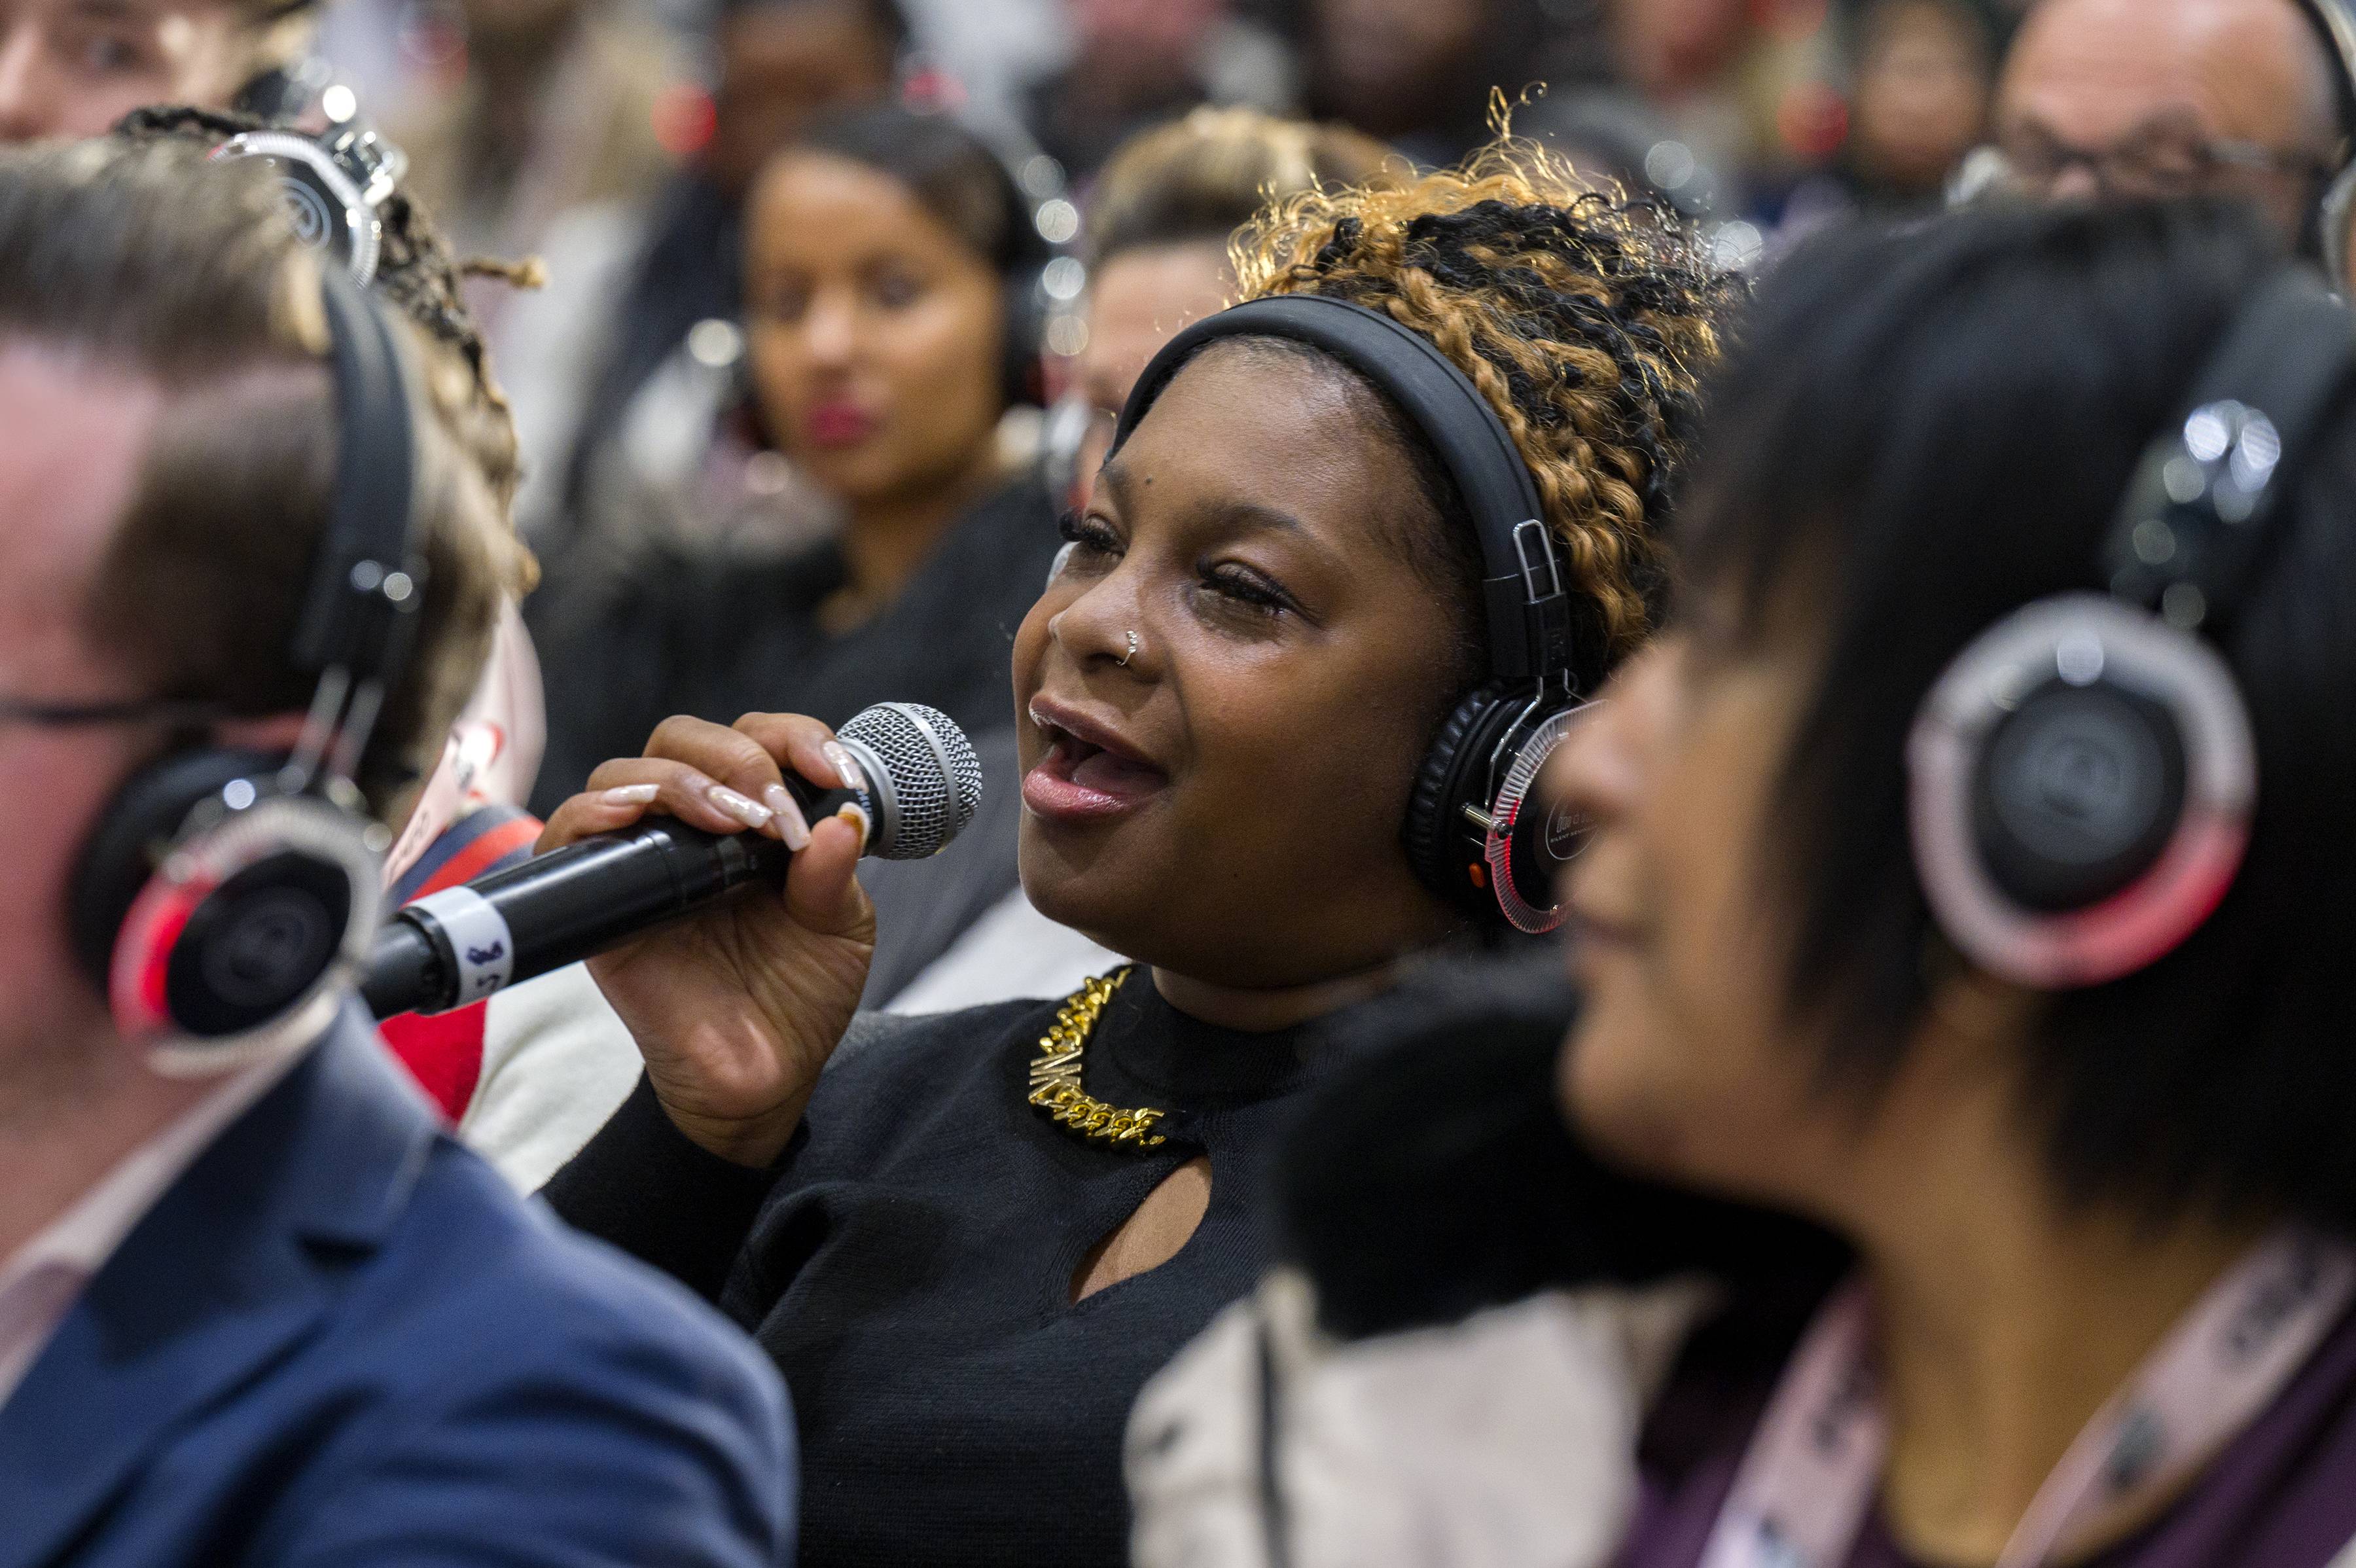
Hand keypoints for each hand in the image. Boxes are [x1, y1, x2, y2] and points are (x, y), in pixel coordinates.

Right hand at [537, 713, 875, 1166]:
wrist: (764, 1077)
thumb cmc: (799, 995)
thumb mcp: (840, 930)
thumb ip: (835, 875)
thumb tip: (842, 819)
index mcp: (756, 819)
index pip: (758, 739)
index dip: (795, 739)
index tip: (837, 773)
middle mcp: (694, 828)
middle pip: (685, 740)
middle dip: (734, 757)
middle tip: (772, 811)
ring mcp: (643, 859)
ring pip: (625, 773)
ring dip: (677, 780)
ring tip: (728, 820)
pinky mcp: (601, 902)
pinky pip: (569, 834)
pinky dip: (595, 810)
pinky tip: (635, 815)